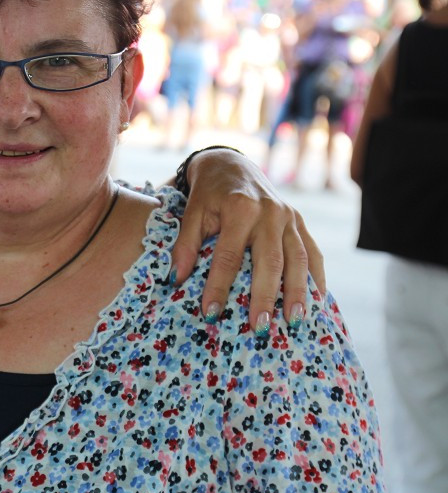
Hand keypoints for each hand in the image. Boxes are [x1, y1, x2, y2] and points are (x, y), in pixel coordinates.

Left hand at [173, 148, 325, 332]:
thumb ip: (186, 244)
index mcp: (240, 209)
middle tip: (260, 328)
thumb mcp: (191, 212)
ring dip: (299, 292)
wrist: (231, 164)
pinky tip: (318, 301)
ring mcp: (289, 217)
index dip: (219, 286)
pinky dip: (317, 277)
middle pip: (271, 261)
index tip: (211, 313)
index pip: (229, 256)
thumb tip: (176, 279)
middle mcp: (270, 213)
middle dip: (266, 297)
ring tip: (295, 322)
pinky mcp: (299, 221)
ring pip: (299, 258)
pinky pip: (313, 252)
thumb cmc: (208, 193)